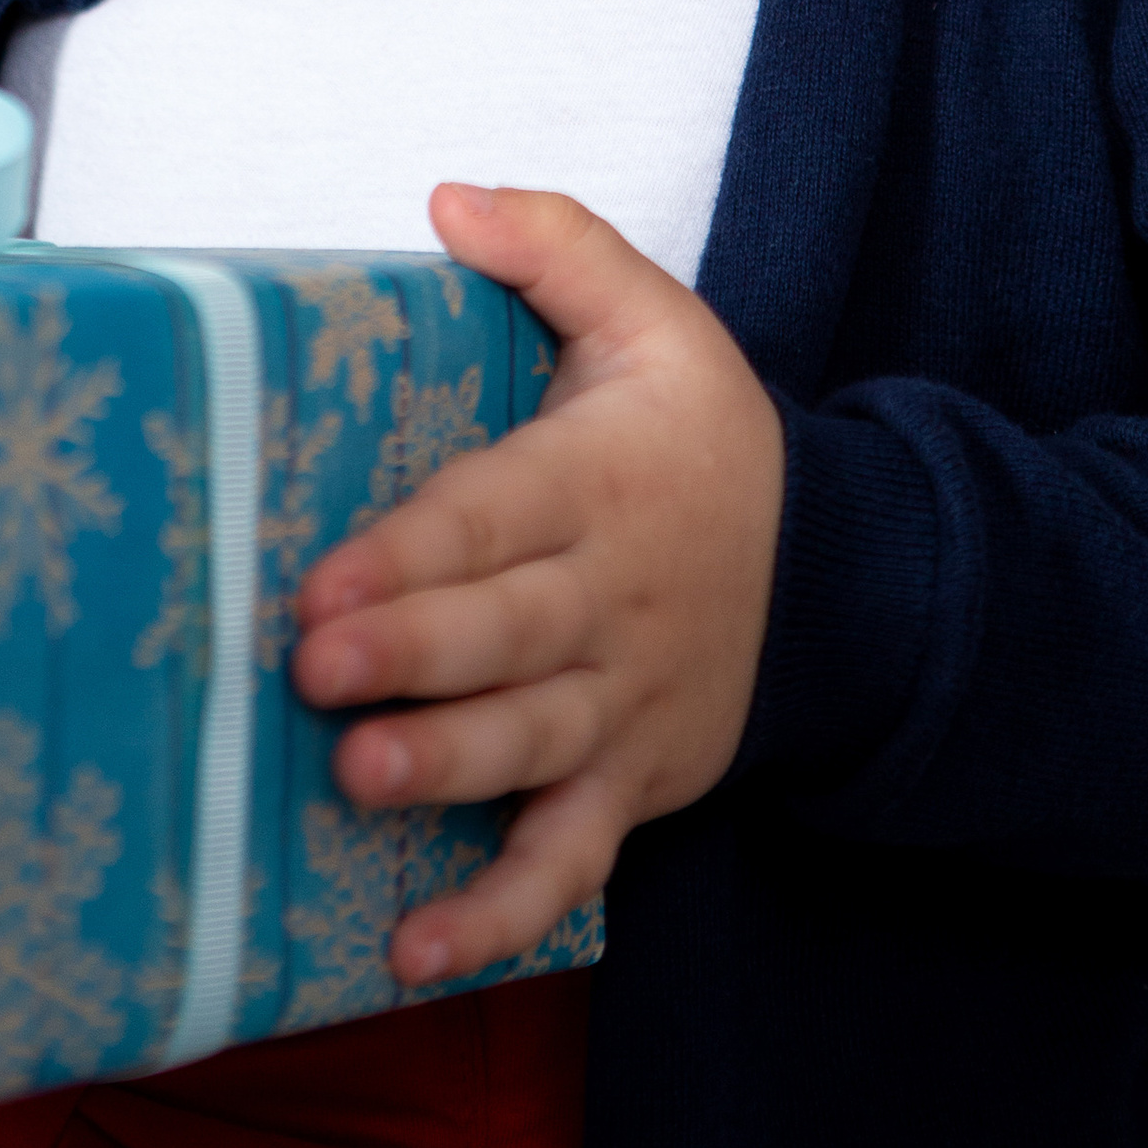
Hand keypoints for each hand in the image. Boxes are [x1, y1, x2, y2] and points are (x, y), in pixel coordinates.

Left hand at [290, 182, 784, 985]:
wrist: (837, 569)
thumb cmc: (701, 437)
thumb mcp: (653, 316)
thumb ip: (556, 244)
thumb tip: (445, 197)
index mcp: (599, 483)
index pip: (496, 517)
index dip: (409, 552)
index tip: (319, 580)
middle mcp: (610, 602)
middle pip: (505, 637)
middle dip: (410, 656)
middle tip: (311, 673)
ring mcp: (624, 705)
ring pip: (531, 747)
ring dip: (444, 771)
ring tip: (356, 781)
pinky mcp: (633, 785)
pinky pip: (570, 860)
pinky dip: (498, 913)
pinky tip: (411, 950)